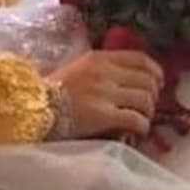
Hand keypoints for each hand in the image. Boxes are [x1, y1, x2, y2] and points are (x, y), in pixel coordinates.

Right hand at [48, 50, 163, 138]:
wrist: (32, 107)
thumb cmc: (51, 89)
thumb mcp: (77, 68)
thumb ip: (100, 68)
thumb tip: (128, 76)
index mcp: (98, 58)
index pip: (140, 59)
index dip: (155, 72)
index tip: (158, 82)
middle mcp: (104, 73)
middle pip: (148, 81)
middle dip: (153, 95)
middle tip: (146, 104)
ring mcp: (104, 94)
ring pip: (146, 100)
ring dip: (148, 112)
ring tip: (140, 118)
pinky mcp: (103, 115)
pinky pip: (137, 120)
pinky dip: (142, 126)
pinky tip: (136, 130)